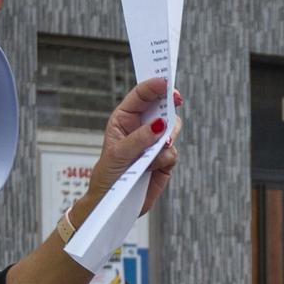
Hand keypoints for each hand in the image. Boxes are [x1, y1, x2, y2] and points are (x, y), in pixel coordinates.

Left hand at [90, 78, 181, 216]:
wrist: (113, 203)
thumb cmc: (108, 176)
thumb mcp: (118, 155)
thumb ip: (139, 139)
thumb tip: (160, 125)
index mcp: (125, 119)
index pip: (141, 96)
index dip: (153, 86)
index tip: (164, 81)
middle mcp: (142, 127)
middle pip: (162, 107)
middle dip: (169, 103)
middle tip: (176, 98)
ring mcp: (154, 143)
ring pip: (172, 129)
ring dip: (168, 135)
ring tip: (160, 145)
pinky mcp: (164, 159)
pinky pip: (173, 152)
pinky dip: (165, 158)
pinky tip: (152, 167)